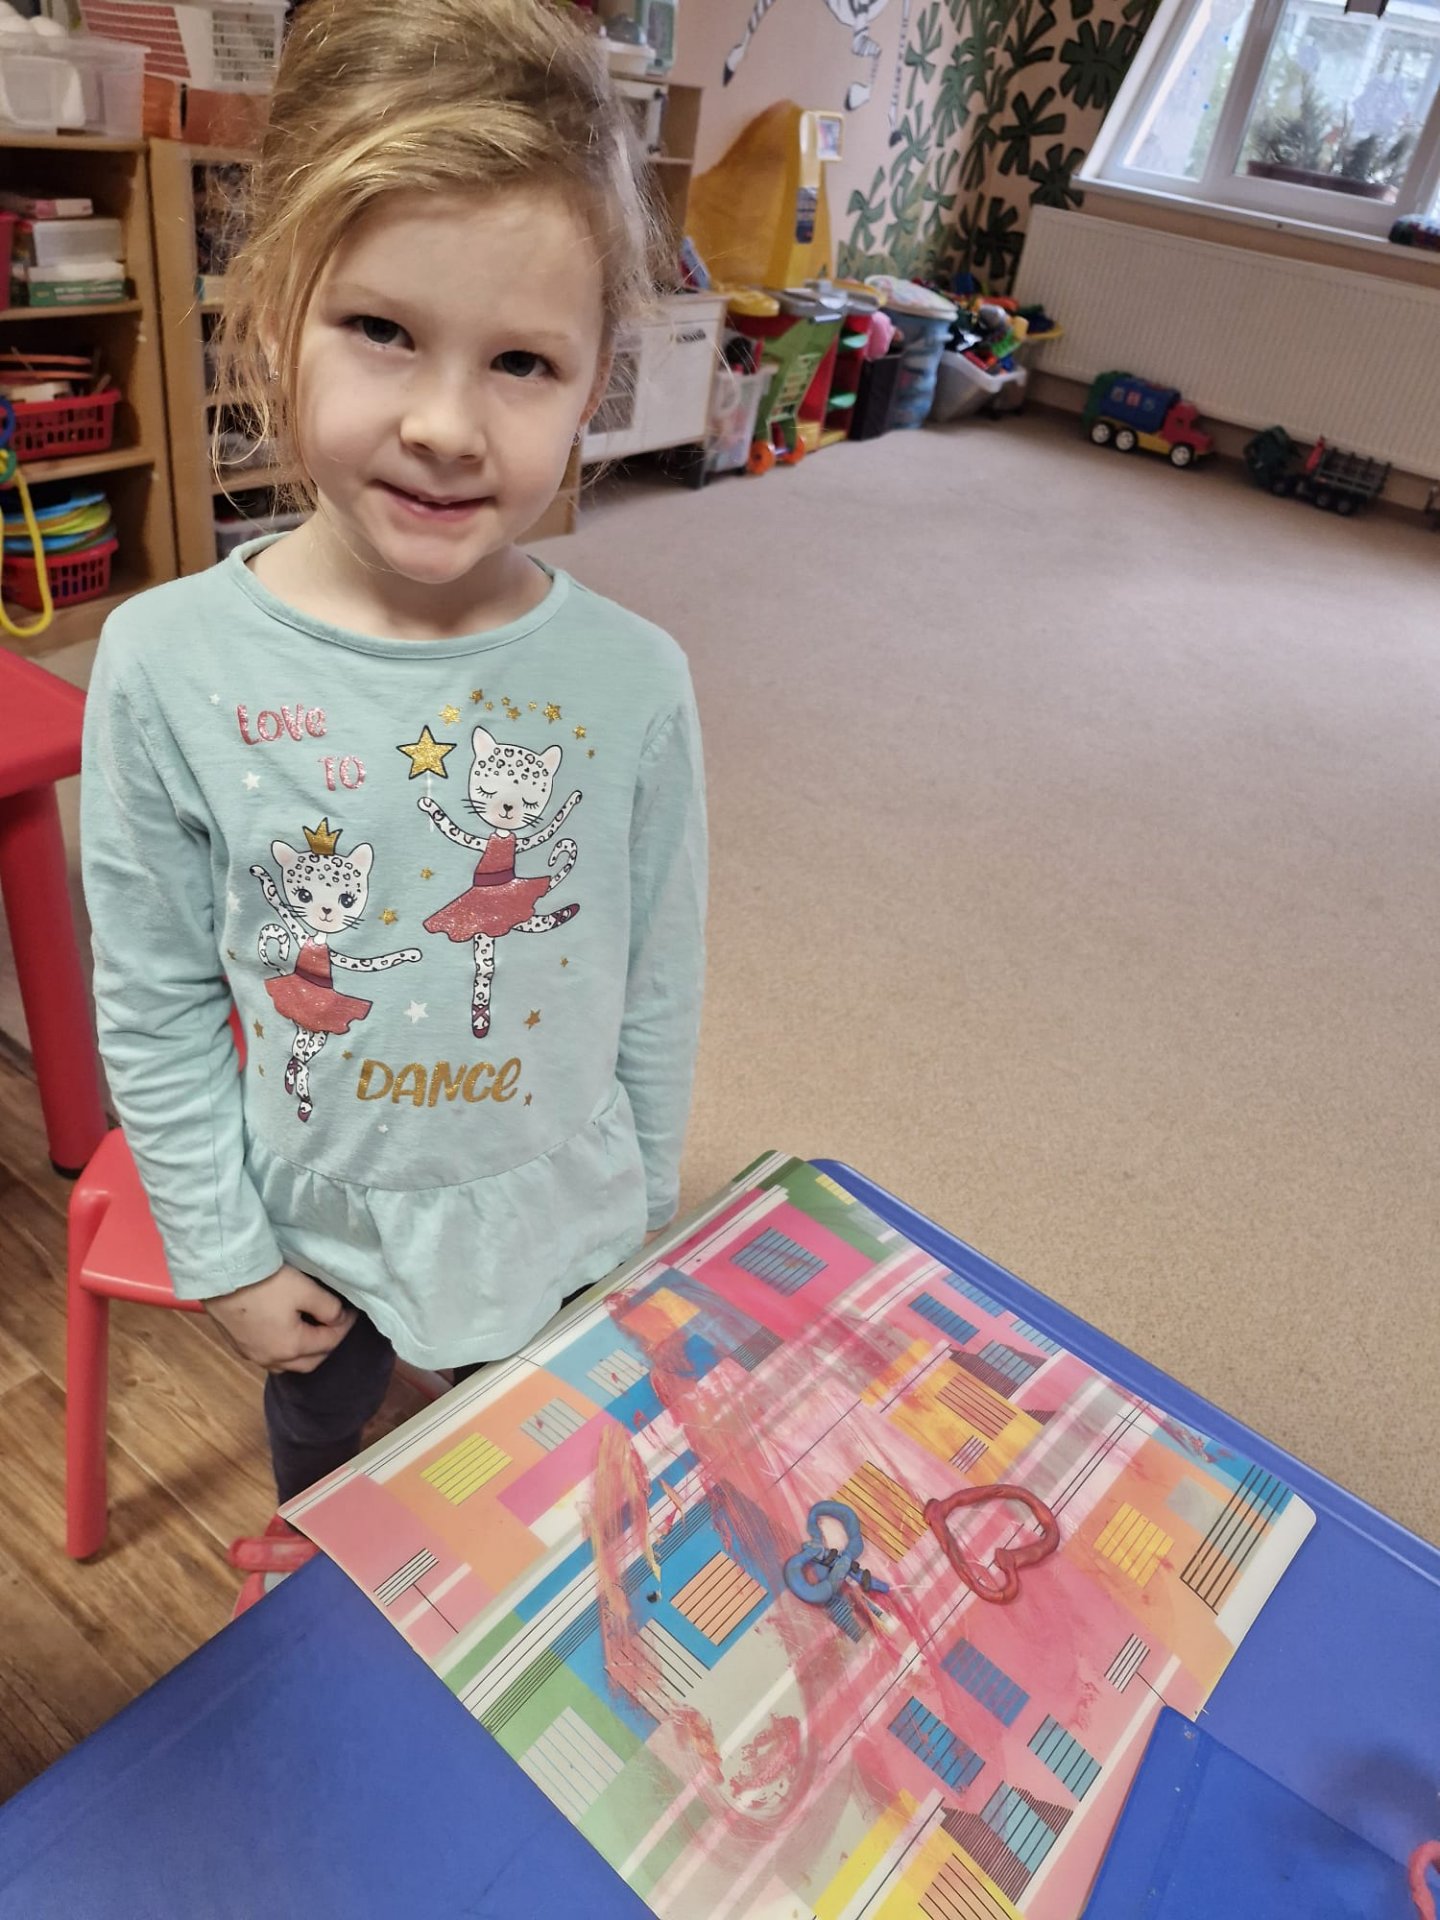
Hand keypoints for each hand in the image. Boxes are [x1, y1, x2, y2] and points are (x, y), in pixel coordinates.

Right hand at [205, 1264, 355, 1373]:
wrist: (221, 1276)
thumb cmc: (265, 1282)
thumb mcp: (305, 1290)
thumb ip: (328, 1308)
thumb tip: (338, 1319)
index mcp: (292, 1347)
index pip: (329, 1342)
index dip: (345, 1327)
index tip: (353, 1313)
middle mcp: (272, 1359)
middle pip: (310, 1362)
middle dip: (327, 1346)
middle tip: (336, 1326)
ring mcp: (252, 1355)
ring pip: (287, 1365)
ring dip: (304, 1354)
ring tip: (312, 1332)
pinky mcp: (238, 1347)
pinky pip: (268, 1358)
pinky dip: (283, 1351)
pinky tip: (285, 1335)